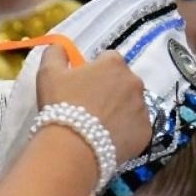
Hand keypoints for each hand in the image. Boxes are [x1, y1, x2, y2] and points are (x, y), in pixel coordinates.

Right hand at [35, 46, 152, 163]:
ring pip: (132, 105)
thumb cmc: (61, 105)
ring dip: (120, 110)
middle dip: (110, 91)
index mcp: (114, 63)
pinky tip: (109, 139)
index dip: (95, 71)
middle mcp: (134, 82)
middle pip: (123, 82)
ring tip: (99, 126)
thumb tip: (60, 47)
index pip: (108, 59)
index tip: (83, 86)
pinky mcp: (146, 132)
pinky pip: (136, 128)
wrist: (73, 148)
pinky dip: (126, 132)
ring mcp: (143, 108)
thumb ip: (55, 54)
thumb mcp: (48, 73)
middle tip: (90, 108)